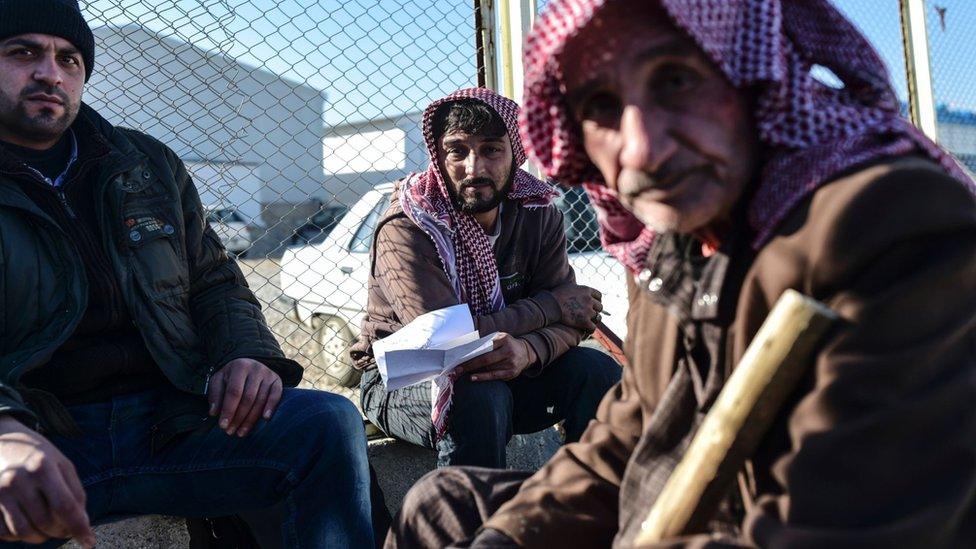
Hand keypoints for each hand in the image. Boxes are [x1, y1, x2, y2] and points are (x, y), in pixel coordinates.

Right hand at [0, 416, 93, 546]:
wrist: (0, 440)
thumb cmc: (37, 454)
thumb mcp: (61, 463)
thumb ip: (75, 491)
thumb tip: (83, 522)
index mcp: (42, 467)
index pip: (64, 506)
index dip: (79, 528)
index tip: (89, 542)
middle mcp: (18, 480)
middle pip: (46, 522)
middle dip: (61, 531)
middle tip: (66, 528)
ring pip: (25, 532)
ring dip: (41, 536)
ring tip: (48, 527)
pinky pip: (5, 533)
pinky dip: (19, 535)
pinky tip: (27, 523)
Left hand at [208, 358, 282, 436]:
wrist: (249, 365)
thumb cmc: (231, 377)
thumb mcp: (219, 380)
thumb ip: (215, 395)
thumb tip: (214, 413)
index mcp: (239, 367)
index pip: (234, 391)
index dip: (228, 410)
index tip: (222, 426)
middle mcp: (256, 369)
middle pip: (248, 398)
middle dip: (239, 417)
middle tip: (230, 432)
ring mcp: (268, 374)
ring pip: (261, 400)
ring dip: (251, 419)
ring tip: (241, 432)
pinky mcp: (277, 380)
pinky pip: (276, 395)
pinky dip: (271, 407)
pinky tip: (265, 419)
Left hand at [455, 333, 536, 381]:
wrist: (526, 353)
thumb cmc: (507, 345)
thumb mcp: (500, 339)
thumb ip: (487, 342)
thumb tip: (467, 350)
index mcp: (503, 339)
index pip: (484, 347)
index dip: (471, 353)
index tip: (459, 357)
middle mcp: (508, 350)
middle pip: (485, 359)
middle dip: (469, 364)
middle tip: (457, 369)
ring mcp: (511, 362)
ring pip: (488, 367)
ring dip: (474, 370)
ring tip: (461, 372)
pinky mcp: (511, 372)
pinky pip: (494, 376)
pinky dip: (482, 377)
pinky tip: (473, 377)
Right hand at [551, 284, 602, 330]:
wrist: (550, 305)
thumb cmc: (556, 295)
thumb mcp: (568, 286)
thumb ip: (577, 288)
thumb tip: (579, 290)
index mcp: (586, 290)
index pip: (599, 296)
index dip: (597, 300)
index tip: (593, 304)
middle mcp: (589, 300)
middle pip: (600, 307)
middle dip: (595, 310)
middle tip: (589, 314)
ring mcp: (588, 311)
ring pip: (597, 317)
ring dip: (593, 320)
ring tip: (588, 322)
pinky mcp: (584, 321)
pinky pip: (593, 327)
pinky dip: (590, 329)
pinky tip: (586, 330)